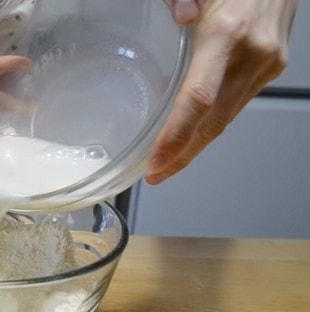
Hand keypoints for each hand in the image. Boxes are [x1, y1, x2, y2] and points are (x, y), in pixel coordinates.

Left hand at [147, 0, 296, 184]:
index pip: (199, 98)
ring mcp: (267, 64)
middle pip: (214, 121)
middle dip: (183, 154)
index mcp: (227, 33)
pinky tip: (193, 130)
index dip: (177, 135)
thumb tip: (180, 17)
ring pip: (227, 117)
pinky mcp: (273, 67)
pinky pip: (237, 103)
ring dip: (197, 143)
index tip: (156, 160)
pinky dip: (213, 121)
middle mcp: (251, 55)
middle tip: (156, 174)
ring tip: (168, 161)